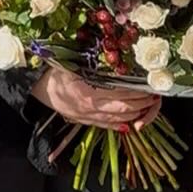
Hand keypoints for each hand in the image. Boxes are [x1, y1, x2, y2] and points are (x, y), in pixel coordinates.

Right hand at [32, 64, 160, 130]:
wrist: (38, 89)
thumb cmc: (57, 73)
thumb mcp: (74, 65)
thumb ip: (95, 67)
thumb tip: (119, 67)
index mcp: (87, 91)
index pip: (120, 93)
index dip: (137, 91)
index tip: (149, 86)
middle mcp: (90, 106)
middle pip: (124, 108)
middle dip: (143, 104)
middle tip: (154, 97)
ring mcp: (88, 116)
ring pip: (119, 119)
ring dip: (137, 115)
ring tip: (147, 107)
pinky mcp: (85, 121)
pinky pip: (108, 126)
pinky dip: (122, 125)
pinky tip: (131, 122)